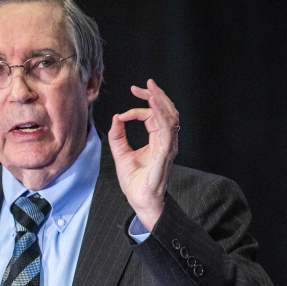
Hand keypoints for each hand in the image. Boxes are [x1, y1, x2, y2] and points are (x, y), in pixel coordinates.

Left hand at [108, 79, 178, 230]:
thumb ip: (118, 136)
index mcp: (156, 140)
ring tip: (151, 89)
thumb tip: (116, 118)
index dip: (138, 110)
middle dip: (156, 96)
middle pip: (166, 112)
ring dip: (161, 101)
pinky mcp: (165, 152)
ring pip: (170, 117)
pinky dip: (160, 115)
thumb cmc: (135, 182)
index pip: (153, 117)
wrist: (140, 200)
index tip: (122, 115)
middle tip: (144, 85)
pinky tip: (153, 105)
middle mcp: (165, 141)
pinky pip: (166, 129)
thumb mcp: (120, 154)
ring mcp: (167, 146)